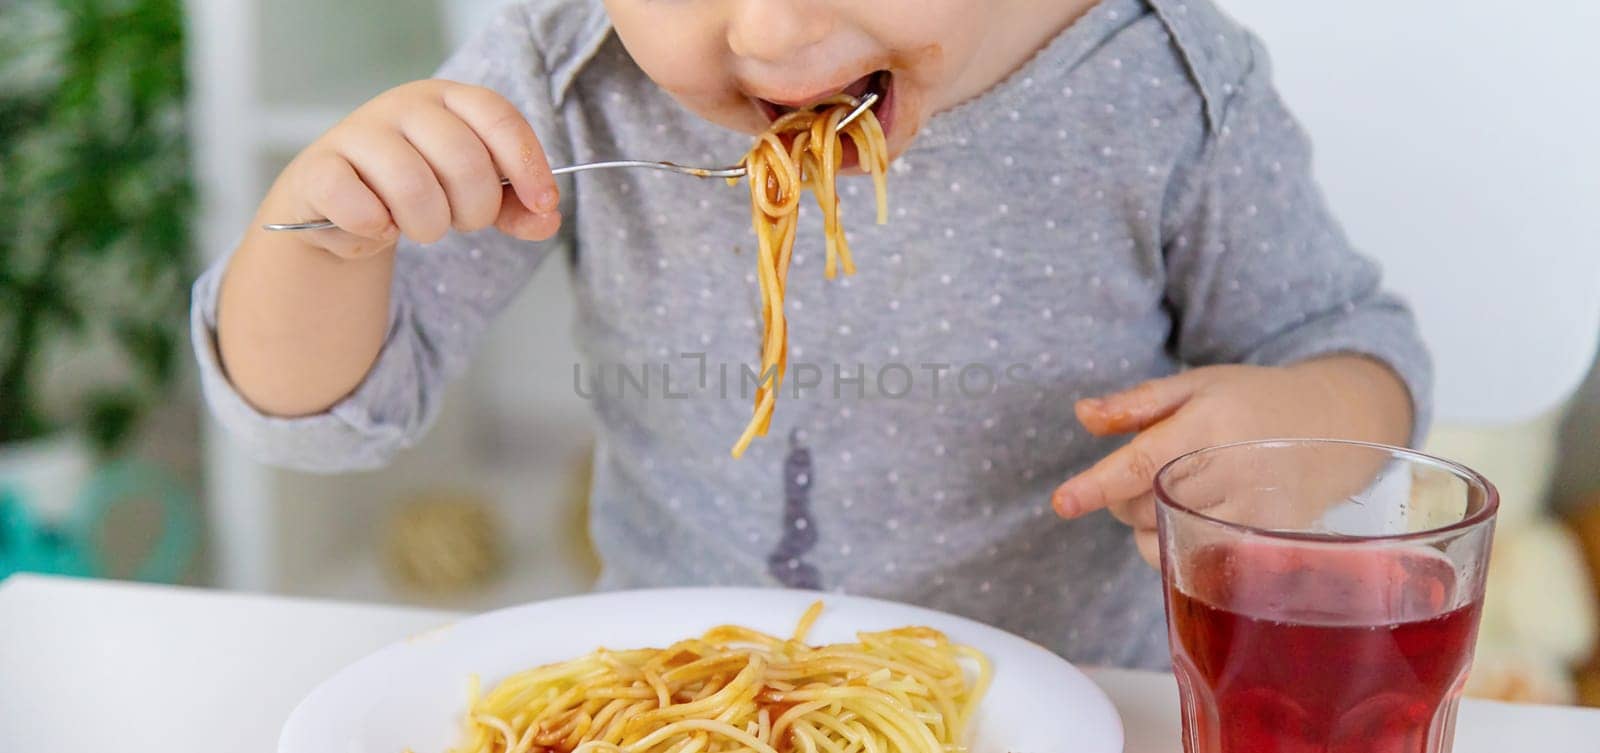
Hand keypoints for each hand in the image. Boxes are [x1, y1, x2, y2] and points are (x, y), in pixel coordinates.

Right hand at [261, 79, 561, 257]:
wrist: (340, 208)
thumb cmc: (417, 190)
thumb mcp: (474, 195)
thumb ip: (517, 207)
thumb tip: (548, 218)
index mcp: (449, 99)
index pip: (499, 118)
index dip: (528, 164)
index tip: (543, 203)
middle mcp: (404, 105)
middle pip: (464, 161)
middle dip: (474, 211)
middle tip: (459, 222)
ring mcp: (358, 132)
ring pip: (414, 188)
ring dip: (427, 226)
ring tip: (419, 226)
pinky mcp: (320, 168)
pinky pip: (361, 207)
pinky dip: (376, 231)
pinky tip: (377, 226)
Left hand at [1050, 357, 1413, 565]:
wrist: (1335, 424)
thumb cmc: (1252, 400)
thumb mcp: (1196, 384)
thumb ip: (1136, 403)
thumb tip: (1083, 415)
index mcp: (1210, 425)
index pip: (1142, 464)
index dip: (1097, 485)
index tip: (1061, 503)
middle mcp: (1233, 472)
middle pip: (1140, 507)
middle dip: (1120, 496)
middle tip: (1145, 472)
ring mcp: (1253, 513)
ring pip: (1161, 539)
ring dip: (1144, 523)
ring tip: (1174, 491)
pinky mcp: (1265, 543)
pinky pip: (1193, 561)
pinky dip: (1173, 544)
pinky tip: (1190, 518)